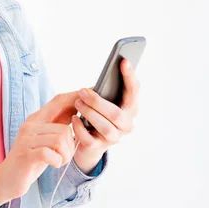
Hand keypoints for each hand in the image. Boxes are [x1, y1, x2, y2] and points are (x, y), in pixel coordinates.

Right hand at [0, 91, 79, 204]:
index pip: (57, 102)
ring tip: (57, 160)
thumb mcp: (44, 140)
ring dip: (64, 155)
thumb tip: (76, 109)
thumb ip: (56, 127)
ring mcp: (26, 140)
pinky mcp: (25, 155)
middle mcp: (30, 126)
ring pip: (59, 140)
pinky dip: (56, 161)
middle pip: (64, 128)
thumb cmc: (30, 159)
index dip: (73, 98)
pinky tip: (53, 164)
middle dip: (70, 146)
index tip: (85, 95)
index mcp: (36, 120)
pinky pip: (49, 153)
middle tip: (63, 156)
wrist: (8, 178)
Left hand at [71, 58, 139, 172]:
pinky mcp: (98, 148)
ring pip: (105, 127)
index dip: (129, 77)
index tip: (123, 61)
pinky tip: (74, 119)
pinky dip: (80, 127)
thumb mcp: (101, 101)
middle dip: (98, 101)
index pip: (133, 92)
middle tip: (82, 91)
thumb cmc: (96, 115)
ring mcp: (114, 138)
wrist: (87, 144)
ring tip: (78, 103)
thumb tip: (103, 79)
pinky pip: (89, 139)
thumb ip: (104, 91)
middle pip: (116, 114)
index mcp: (129, 109)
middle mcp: (126, 125)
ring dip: (89, 113)